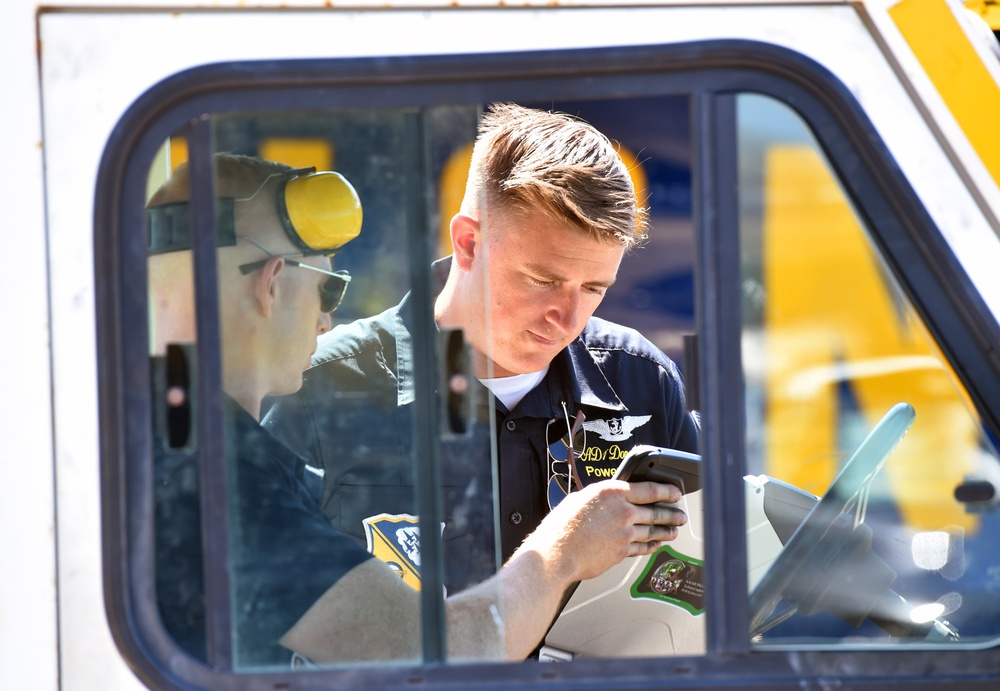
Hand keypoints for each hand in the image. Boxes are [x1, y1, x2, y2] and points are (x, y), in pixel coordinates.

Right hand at [520, 479, 686, 585]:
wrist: (557, 552)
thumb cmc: (562, 525)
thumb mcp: (581, 498)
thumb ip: (601, 498)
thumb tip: (610, 499)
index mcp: (613, 492)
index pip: (649, 490)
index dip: (667, 492)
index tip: (675, 494)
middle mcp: (623, 511)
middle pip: (655, 512)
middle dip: (672, 514)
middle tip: (680, 515)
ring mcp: (624, 532)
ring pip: (652, 531)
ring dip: (666, 531)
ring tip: (674, 531)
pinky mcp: (622, 551)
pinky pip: (642, 547)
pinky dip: (652, 546)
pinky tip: (657, 545)